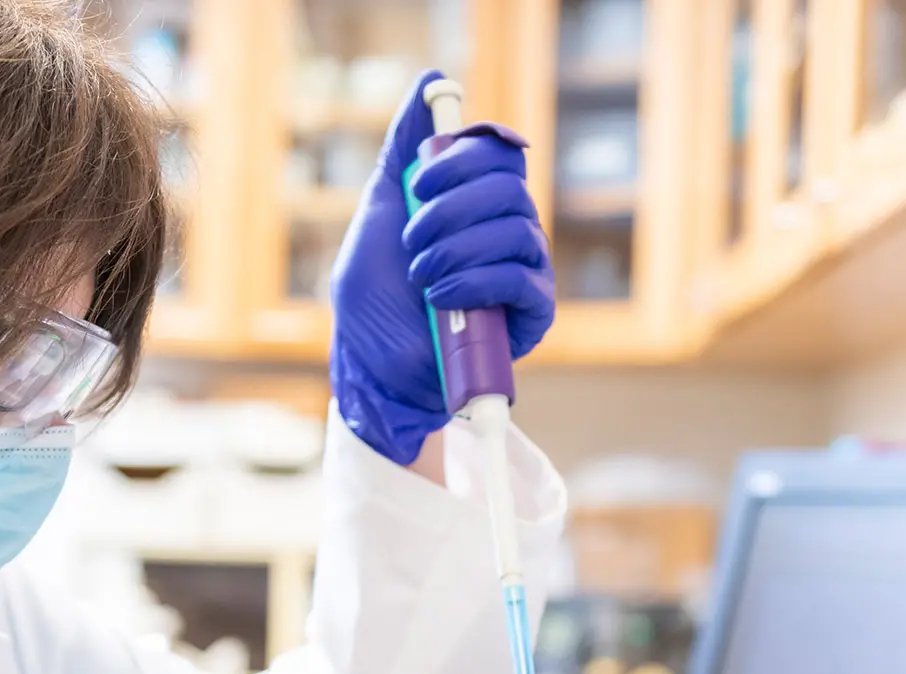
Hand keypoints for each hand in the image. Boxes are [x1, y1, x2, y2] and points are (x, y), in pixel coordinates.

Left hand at [330, 68, 555, 465]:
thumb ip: (405, 146)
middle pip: (508, 184)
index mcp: (477, 201)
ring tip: (421, 276)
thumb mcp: (380, 206)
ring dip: (456, 247)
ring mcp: (524, 270)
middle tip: (413, 237)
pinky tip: (442, 297)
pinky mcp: (531, 313)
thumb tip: (431, 79)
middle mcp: (507, 229)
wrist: (373, 361)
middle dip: (450, 206)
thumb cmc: (375, 292)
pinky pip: (521, 276)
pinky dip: (476, 280)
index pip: (498, 152)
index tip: (419, 182)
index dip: (460, 157)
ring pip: (514, 227)